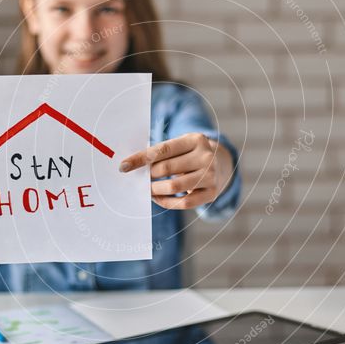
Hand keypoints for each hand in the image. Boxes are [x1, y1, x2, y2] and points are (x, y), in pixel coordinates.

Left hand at [119, 133, 233, 209]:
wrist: (221, 166)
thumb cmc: (190, 155)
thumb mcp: (181, 146)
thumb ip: (160, 153)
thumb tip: (130, 165)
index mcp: (195, 139)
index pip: (162, 149)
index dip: (141, 159)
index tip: (123, 166)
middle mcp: (206, 156)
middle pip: (167, 168)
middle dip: (148, 175)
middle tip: (139, 179)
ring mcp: (211, 175)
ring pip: (175, 186)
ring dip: (155, 190)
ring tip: (147, 189)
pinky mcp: (212, 193)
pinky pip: (184, 203)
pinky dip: (166, 202)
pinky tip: (157, 198)